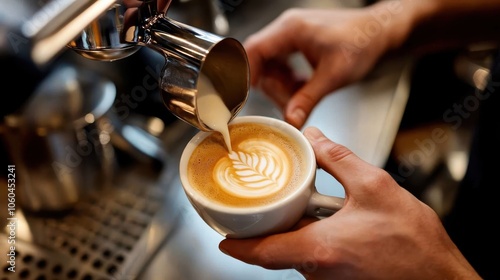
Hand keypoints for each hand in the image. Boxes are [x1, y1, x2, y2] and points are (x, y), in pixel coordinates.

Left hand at [219, 127, 479, 279]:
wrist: (441, 279)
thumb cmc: (415, 245)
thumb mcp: (375, 186)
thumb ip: (337, 159)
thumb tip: (314, 138)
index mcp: (319, 249)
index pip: (261, 251)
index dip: (237, 244)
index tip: (223, 236)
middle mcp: (318, 271)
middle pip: (276, 249)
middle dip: (266, 226)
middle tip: (257, 203)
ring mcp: (328, 279)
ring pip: (296, 253)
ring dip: (293, 230)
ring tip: (298, 204)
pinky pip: (314, 258)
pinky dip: (311, 239)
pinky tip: (325, 221)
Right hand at [243, 2, 414, 128]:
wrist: (380, 33)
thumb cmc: (362, 43)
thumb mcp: (333, 76)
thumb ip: (307, 99)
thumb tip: (290, 120)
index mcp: (291, 30)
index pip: (254, 50)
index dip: (246, 75)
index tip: (245, 97)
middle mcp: (287, 30)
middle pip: (260, 62)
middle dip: (273, 87)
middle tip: (288, 104)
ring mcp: (292, 36)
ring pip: (271, 66)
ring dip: (282, 86)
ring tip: (300, 97)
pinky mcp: (298, 44)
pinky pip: (282, 66)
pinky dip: (289, 81)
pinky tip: (303, 88)